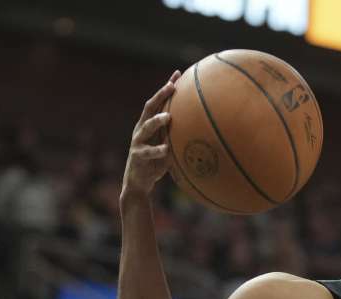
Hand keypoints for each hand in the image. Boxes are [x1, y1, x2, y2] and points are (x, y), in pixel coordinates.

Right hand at [121, 70, 181, 202]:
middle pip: (149, 107)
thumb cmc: (157, 162)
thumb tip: (203, 128)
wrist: (138, 182)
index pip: (158, 101)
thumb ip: (177, 135)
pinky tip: (167, 150)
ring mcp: (137, 142)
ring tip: (168, 116)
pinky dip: (158, 151)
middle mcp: (141, 129)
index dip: (166, 87)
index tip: (178, 73)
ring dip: (157, 121)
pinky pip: (148, 152)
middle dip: (160, 96)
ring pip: (146, 127)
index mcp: (148, 124)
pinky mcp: (137, 156)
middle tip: (171, 87)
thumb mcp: (168, 145)